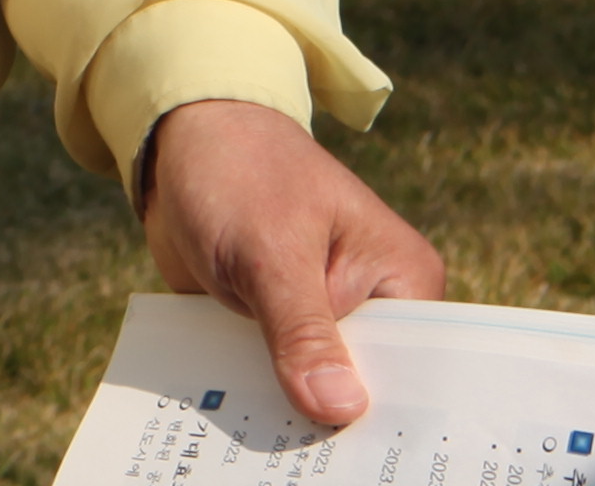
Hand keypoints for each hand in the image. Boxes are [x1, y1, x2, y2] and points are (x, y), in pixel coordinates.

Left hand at [144, 99, 447, 429]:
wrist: (178, 141)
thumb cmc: (238, 170)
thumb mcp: (268, 249)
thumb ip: (302, 328)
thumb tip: (339, 409)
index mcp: (403, 280)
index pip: (417, 369)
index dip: (393, 414)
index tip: (369, 458)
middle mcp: (374, 308)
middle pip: (368, 390)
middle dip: (337, 426)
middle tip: (311, 467)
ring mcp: (325, 323)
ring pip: (316, 394)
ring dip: (289, 421)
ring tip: (269, 460)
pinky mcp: (278, 332)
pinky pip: (273, 383)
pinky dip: (255, 402)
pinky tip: (235, 432)